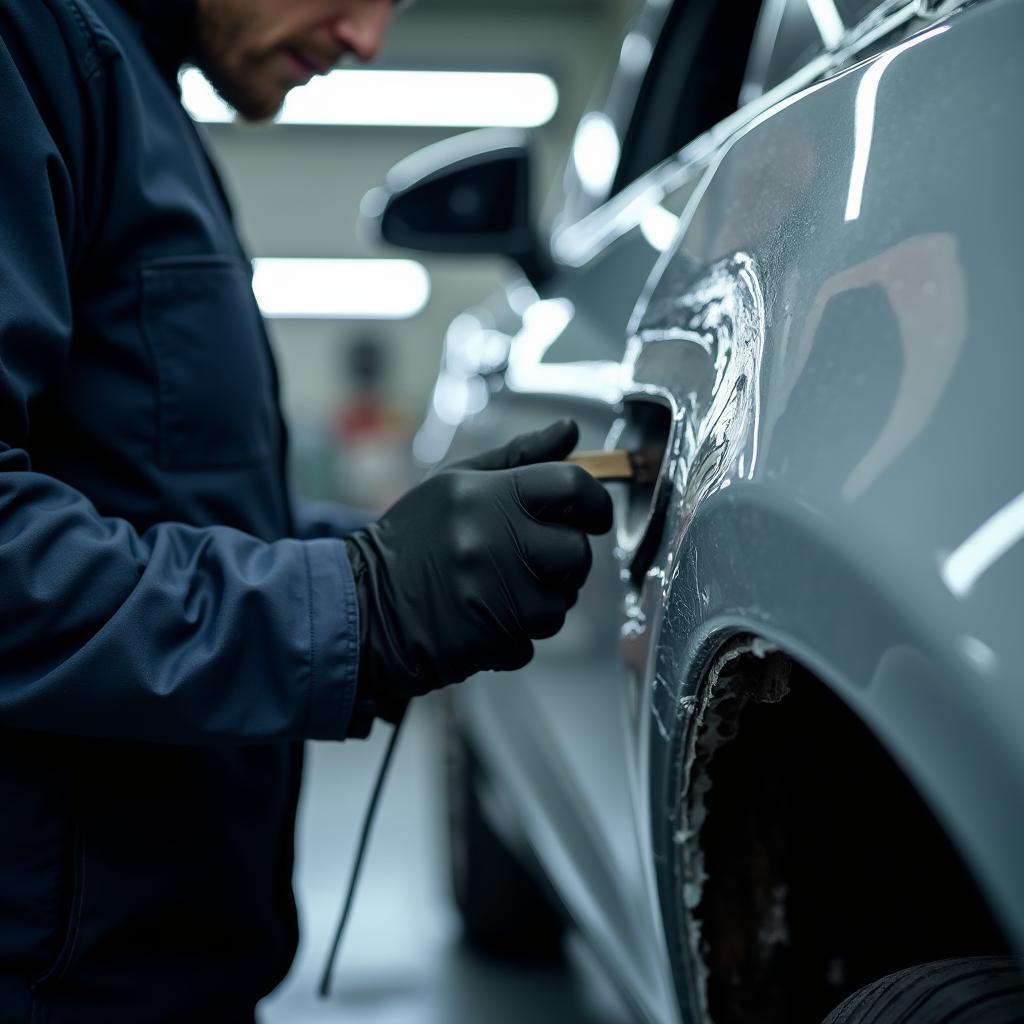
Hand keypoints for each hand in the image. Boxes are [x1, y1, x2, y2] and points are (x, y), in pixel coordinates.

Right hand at [344, 420, 611, 704]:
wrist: (363, 602)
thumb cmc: (412, 539)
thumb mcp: (454, 482)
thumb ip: (518, 457)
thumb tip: (570, 432)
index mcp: (484, 496)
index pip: (572, 485)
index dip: (595, 500)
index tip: (593, 514)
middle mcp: (490, 543)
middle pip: (576, 551)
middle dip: (567, 558)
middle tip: (537, 558)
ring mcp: (491, 596)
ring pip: (560, 603)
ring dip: (543, 600)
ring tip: (502, 590)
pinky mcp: (488, 641)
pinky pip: (534, 640)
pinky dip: (516, 633)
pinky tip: (484, 616)